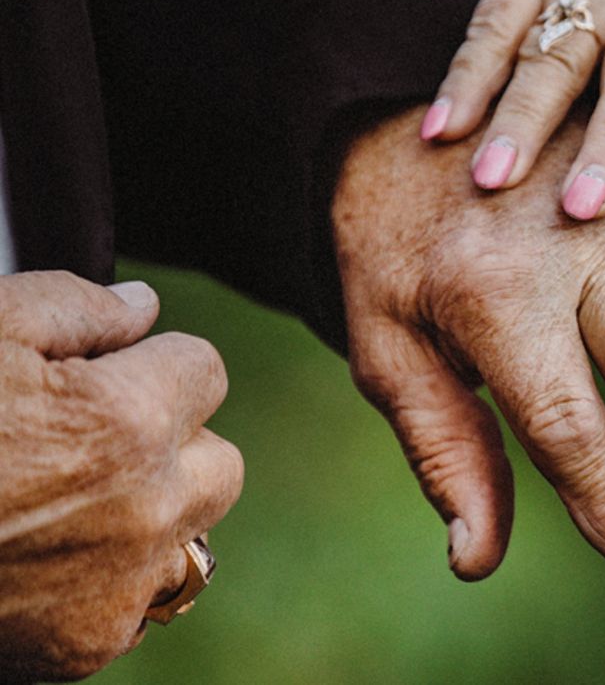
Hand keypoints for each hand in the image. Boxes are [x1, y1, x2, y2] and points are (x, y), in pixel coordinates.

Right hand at [0, 273, 242, 680]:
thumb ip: (74, 307)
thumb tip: (142, 306)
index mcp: (126, 425)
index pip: (204, 371)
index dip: (150, 363)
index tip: (101, 374)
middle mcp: (145, 512)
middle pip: (218, 460)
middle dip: (172, 442)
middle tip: (88, 440)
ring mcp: (120, 588)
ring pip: (190, 535)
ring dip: (152, 514)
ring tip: (66, 501)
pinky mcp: (84, 645)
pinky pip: (139, 600)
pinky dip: (109, 580)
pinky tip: (40, 558)